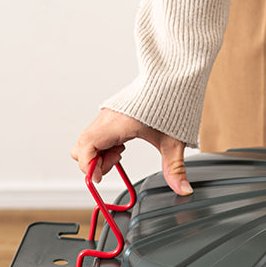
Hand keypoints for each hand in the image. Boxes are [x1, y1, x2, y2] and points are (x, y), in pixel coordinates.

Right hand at [70, 108, 193, 195]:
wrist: (173, 77)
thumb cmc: (171, 103)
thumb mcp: (174, 141)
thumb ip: (175, 168)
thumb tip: (183, 189)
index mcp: (117, 123)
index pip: (87, 147)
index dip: (89, 166)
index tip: (99, 179)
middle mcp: (106, 118)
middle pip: (82, 147)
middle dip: (94, 162)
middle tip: (117, 163)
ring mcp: (106, 116)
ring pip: (88, 141)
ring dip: (100, 154)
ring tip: (122, 152)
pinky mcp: (110, 115)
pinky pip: (96, 134)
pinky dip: (104, 145)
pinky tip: (122, 144)